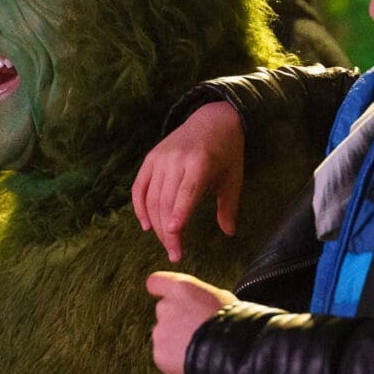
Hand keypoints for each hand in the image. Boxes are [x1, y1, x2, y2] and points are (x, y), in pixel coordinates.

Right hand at [132, 102, 243, 262]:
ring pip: (152, 198)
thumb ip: (229, 206)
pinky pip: (139, 187)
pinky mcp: (151, 158)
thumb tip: (229, 233)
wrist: (212, 119)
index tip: (175, 232)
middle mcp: (177, 160)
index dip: (179, 212)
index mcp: (200, 163)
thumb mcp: (233, 178)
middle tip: (175, 253)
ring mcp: (161, 158)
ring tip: (167, 244)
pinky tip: (146, 225)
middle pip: (166, 201)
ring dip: (156, 225)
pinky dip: (139, 207)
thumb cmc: (226, 152)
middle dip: (169, 231)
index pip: (187, 191)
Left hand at [145, 271, 233, 373]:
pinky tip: (193, 360)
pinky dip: (175, 359)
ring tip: (199, 348)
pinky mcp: (159, 354)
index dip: (161, 289)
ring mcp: (160, 332)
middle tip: (197, 329)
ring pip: (164, 334)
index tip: (168, 296)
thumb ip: (199, 296)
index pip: (156, 282)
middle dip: (176, 319)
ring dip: (176, 340)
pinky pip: (164, 355)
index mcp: (181, 288)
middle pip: (164, 310)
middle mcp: (165, 307)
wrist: (233, 355)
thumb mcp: (221, 298)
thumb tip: (197, 300)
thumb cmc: (233, 323)